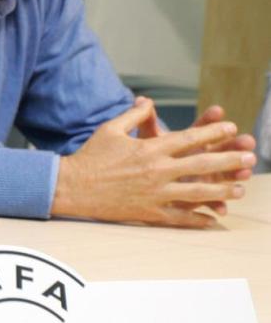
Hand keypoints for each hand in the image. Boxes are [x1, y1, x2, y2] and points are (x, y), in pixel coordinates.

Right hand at [53, 97, 256, 227]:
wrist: (73, 186)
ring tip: (239, 190)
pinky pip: (178, 217)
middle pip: (201, 165)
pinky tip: (212, 219)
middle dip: (229, 161)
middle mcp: (157, 170)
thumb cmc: (91, 156)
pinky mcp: (148, 212)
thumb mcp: (110, 129)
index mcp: (150, 148)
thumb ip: (133, 116)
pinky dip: (197, 219)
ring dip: (221, 191)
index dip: (213, 132)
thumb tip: (148, 102)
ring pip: (196, 193)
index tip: (231, 127)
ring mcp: (155, 193)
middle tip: (249, 159)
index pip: (190, 138)